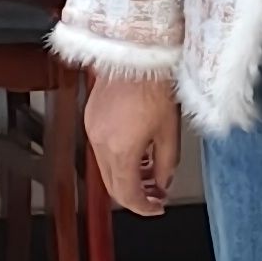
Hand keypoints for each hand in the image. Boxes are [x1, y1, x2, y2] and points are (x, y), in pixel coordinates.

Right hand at [85, 70, 180, 217]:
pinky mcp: (92, 117)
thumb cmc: (154, 83)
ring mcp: (93, 128)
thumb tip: (163, 181)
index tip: (156, 207)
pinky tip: (136, 152)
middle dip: (134, 195)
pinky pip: (101, 148)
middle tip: (154, 196)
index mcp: (120, 149)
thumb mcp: (170, 132)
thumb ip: (166, 164)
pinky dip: (118, 158)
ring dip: (126, 176)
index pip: (127, 194)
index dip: (144, 208)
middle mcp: (100, 141)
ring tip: (149, 173)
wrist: (137, 53)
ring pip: (106, 168)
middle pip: (112, 185)